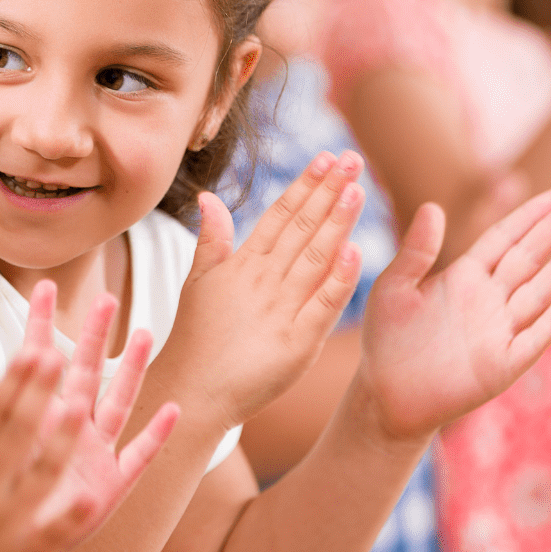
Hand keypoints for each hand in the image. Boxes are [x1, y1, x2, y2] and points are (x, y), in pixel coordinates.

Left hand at [0, 283, 179, 551]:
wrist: (7, 548)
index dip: (40, 325)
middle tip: (106, 298)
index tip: (43, 287)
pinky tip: (172, 411)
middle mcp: (69, 425)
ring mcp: (93, 452)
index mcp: (36, 413)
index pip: (38, 359)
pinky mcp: (110, 485)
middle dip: (94, 336)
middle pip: (85, 371)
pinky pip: (138, 456)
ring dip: (132, 371)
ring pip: (116, 402)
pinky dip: (155, 436)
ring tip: (145, 335)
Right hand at [0, 345, 88, 551]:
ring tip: (81, 408)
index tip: (30, 350)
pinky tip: (91, 497)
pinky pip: (47, 535)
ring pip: (36, 477)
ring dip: (58, 442)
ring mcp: (0, 527)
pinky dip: (67, 517)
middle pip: (13, 436)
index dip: (11, 384)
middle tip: (58, 354)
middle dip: (36, 395)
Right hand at [168, 151, 366, 426]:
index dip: (305, 185)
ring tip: (356, 190)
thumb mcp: (197, 283)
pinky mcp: (297, 344)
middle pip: (301, 229)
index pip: (280, 215)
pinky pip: (323, 306)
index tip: (326, 159)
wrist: (193, 392)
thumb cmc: (196, 339)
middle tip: (351, 161)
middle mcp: (263, 282)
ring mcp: (281, 311)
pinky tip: (356, 251)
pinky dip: (340, 279)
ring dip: (337, 223)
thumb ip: (211, 240)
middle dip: (328, 191)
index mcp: (242, 265)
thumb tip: (208, 197)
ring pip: (315, 258)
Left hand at [355, 189, 550, 441]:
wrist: (386, 394)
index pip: (505, 238)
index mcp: (465, 276)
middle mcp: (488, 300)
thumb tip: (433, 205)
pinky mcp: (502, 366)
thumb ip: (415, 250)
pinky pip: (532, 340)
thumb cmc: (387, 339)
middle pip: (528, 258)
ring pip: (537, 293)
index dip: (530, 216)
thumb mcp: (395, 288)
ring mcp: (499, 331)